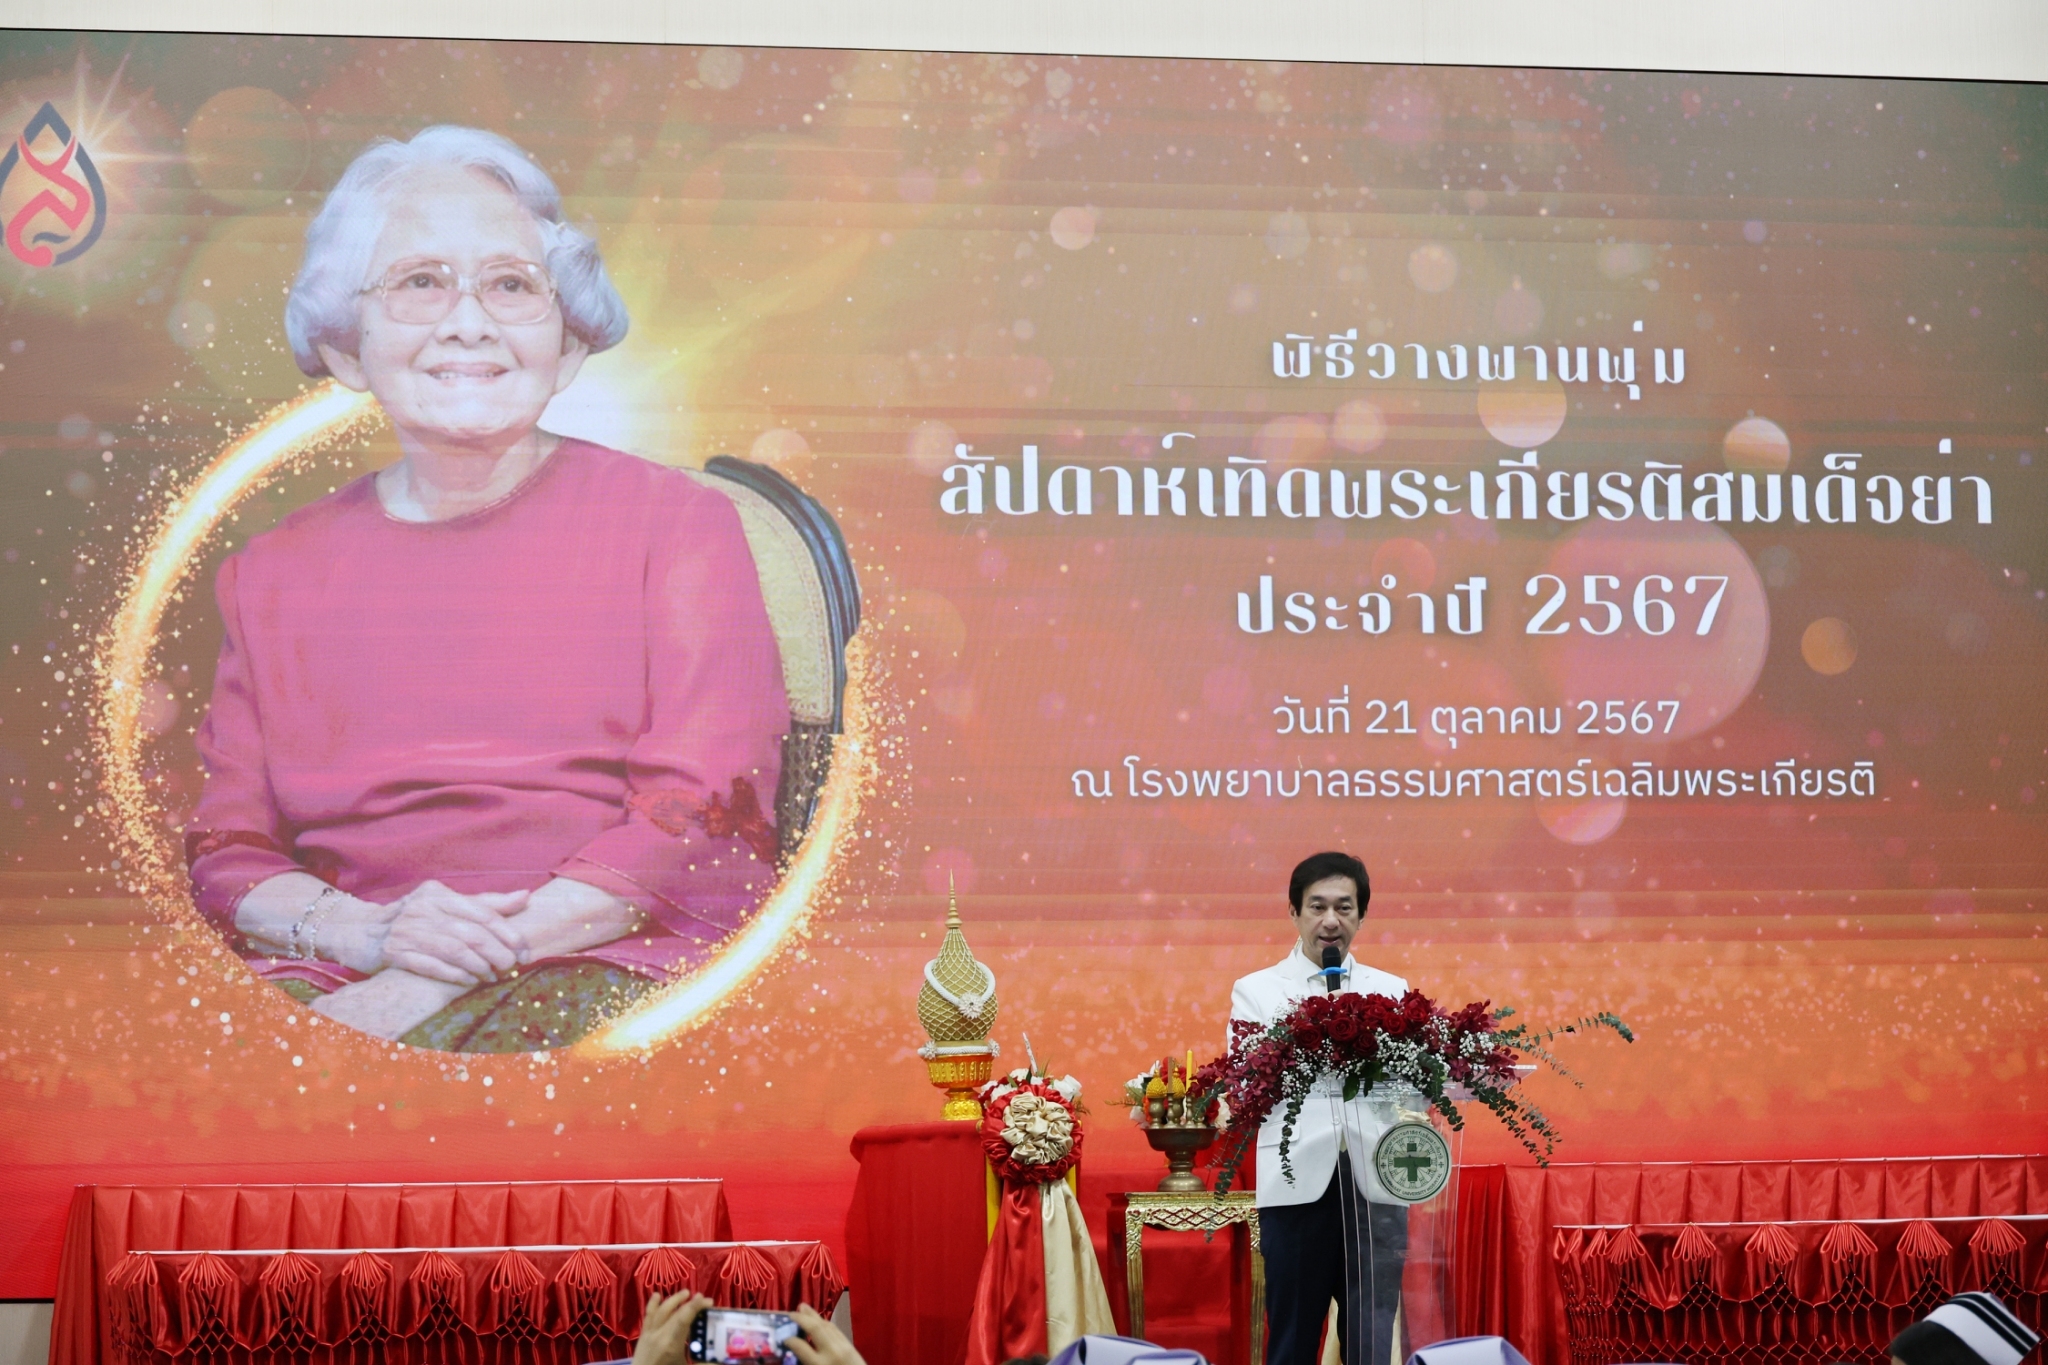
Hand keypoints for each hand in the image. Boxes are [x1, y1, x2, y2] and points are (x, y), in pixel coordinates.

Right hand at [379, 880, 531, 984]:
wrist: (361, 932)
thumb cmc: (414, 919)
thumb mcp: (447, 904)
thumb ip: (486, 903)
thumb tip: (525, 896)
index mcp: (439, 893)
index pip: (483, 912)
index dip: (508, 933)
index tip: (524, 951)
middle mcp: (422, 908)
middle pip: (471, 933)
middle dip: (497, 953)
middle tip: (510, 967)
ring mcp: (406, 931)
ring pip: (454, 950)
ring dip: (479, 967)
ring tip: (492, 976)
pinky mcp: (393, 953)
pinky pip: (431, 966)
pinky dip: (455, 975)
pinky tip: (470, 980)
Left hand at [633, 1292, 709, 1364]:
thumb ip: (704, 1364)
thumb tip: (720, 1359)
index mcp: (671, 1344)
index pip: (684, 1317)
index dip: (696, 1306)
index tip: (708, 1301)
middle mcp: (659, 1334)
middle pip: (675, 1312)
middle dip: (690, 1303)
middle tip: (703, 1298)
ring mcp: (649, 1334)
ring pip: (661, 1310)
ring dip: (674, 1300)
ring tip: (686, 1293)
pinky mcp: (642, 1337)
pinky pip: (648, 1316)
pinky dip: (653, 1305)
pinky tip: (657, 1296)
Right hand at [788, 1303, 863, 1364]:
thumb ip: (806, 1362)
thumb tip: (794, 1350)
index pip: (800, 1347)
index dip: (790, 1341)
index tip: (784, 1338)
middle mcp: (831, 1353)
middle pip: (815, 1329)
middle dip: (802, 1319)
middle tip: (790, 1312)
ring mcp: (842, 1347)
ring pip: (826, 1326)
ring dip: (814, 1315)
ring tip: (802, 1307)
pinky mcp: (850, 1346)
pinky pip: (835, 1330)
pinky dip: (825, 1322)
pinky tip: (819, 1319)